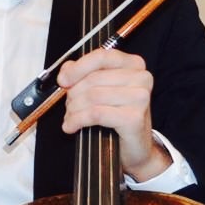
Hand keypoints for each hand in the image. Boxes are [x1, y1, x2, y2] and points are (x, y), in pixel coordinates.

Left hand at [56, 50, 166, 179]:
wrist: (136, 148)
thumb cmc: (118, 117)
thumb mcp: (102, 89)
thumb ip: (85, 74)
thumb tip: (67, 70)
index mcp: (134, 65)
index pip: (102, 56)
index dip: (78, 68)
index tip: (63, 80)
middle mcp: (141, 78)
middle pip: (93, 79)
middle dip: (73, 95)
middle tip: (68, 107)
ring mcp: (140, 97)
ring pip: (92, 96)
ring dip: (74, 109)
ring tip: (70, 117)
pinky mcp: (134, 117)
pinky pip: (96, 114)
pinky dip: (78, 120)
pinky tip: (71, 126)